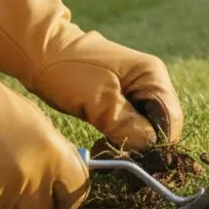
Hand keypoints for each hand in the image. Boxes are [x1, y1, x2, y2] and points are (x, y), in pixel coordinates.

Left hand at [0, 0, 183, 150]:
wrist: (38, 51)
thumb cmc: (67, 69)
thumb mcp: (98, 98)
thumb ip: (127, 124)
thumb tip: (148, 148)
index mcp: (152, 76)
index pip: (170, 120)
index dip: (155, 143)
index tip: (130, 157)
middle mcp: (151, 82)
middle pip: (161, 125)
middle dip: (141, 144)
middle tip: (113, 154)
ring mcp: (136, 90)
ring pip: (145, 127)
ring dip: (129, 141)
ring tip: (103, 145)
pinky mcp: (121, 98)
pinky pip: (131, 124)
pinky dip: (119, 136)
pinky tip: (102, 139)